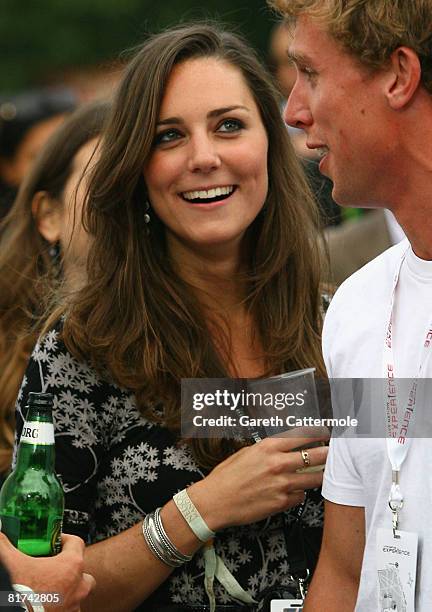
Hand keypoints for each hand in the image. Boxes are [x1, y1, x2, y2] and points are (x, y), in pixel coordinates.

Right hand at [0, 532, 94, 610]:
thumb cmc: (24, 594)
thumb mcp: (15, 564)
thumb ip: (7, 547)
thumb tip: (0, 537)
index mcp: (72, 565)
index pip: (77, 542)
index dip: (65, 540)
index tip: (55, 541)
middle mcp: (79, 584)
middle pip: (82, 568)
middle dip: (71, 567)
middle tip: (54, 566)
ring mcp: (76, 603)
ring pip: (79, 590)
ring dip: (69, 587)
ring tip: (51, 586)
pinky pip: (71, 607)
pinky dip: (64, 604)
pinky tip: (50, 602)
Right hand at [190, 429, 328, 530]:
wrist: (215, 501)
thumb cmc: (226, 476)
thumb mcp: (246, 453)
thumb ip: (268, 450)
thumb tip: (284, 447)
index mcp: (268, 447)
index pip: (302, 435)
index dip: (317, 433)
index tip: (324, 433)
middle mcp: (278, 463)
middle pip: (316, 455)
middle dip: (327, 453)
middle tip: (332, 452)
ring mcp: (282, 484)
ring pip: (315, 478)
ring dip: (319, 475)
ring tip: (321, 473)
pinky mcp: (282, 503)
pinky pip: (301, 496)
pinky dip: (300, 494)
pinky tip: (294, 491)